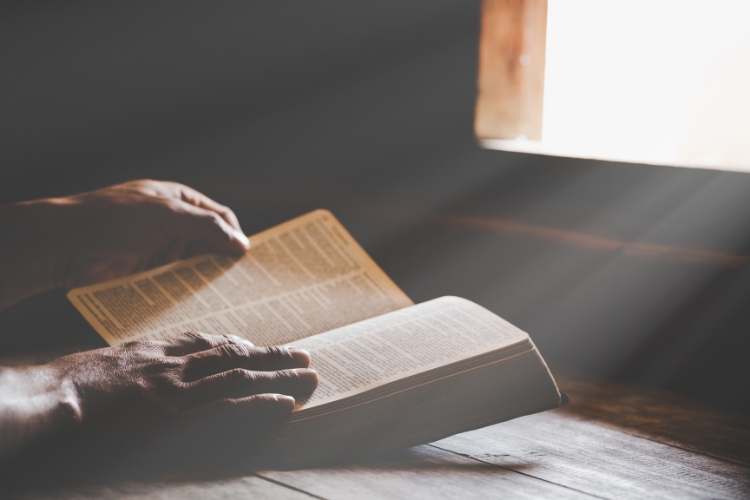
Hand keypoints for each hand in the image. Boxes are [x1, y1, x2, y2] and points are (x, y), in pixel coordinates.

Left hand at [0, 179, 250, 308]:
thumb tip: (242, 244)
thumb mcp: (166, 215)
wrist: (65, 245)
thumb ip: (207, 226)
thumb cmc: (114, 218)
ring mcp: (161, 248)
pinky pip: (176, 282)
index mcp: (179, 201)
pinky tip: (200, 302)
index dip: (235, 236)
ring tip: (226, 296)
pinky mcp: (149, 272)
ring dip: (208, 278)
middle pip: (211, 243)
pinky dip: (189, 291)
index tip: (246, 260)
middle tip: (243, 283)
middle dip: (225, 260)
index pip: (220, 217)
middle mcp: (174, 224)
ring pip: (195, 265)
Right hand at [0, 332, 316, 464]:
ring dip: (279, 376)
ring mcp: (177, 390)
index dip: (241, 344)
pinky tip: (284, 404)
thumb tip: (150, 375)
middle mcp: (173, 364)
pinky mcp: (175, 416)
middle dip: (273, 356)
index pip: (208, 342)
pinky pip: (228, 407)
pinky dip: (259, 403)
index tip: (261, 346)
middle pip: (234, 355)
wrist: (48, 400)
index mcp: (155, 351)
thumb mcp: (107, 365)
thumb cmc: (69, 387)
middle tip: (304, 356)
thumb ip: (136, 365)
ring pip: (240, 376)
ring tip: (309, 377)